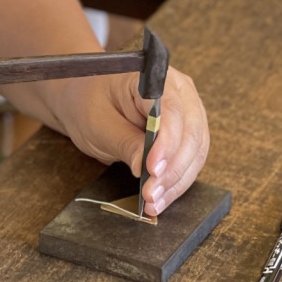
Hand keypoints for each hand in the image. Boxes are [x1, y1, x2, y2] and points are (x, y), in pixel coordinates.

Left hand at [57, 65, 208, 216]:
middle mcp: (180, 91)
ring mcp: (187, 112)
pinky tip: (161, 198)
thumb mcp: (97, 123)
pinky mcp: (186, 133)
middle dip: (173, 169)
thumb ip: (124, 143)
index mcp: (155, 78)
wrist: (86, 100)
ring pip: (196, 152)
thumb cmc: (89, 103)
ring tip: (153, 203)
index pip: (172, 110)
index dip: (166, 143)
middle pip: (191, 133)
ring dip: (177, 181)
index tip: (152, 170)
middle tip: (151, 195)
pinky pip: (190, 160)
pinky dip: (177, 182)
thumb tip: (146, 168)